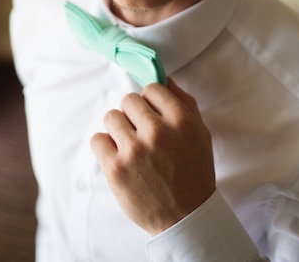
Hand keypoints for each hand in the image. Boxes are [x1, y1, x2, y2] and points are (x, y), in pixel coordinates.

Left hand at [90, 78, 214, 235]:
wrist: (184, 218)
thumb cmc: (194, 173)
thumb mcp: (201, 134)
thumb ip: (184, 103)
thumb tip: (165, 78)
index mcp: (181, 121)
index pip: (152, 88)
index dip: (151, 101)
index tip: (153, 115)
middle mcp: (157, 132)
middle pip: (129, 99)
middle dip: (134, 114)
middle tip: (141, 132)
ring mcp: (134, 150)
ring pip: (111, 116)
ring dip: (118, 128)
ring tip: (129, 145)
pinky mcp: (115, 169)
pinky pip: (97, 139)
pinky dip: (105, 146)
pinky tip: (118, 156)